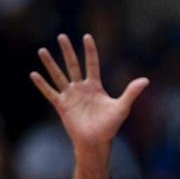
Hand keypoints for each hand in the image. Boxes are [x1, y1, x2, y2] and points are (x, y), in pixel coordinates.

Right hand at [30, 34, 148, 150]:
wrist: (96, 142)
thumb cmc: (110, 126)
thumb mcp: (122, 107)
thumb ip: (131, 92)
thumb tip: (146, 80)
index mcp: (95, 86)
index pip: (92, 64)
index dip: (90, 51)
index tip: (86, 36)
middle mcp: (81, 88)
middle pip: (73, 65)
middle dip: (67, 51)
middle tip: (62, 36)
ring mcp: (70, 96)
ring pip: (59, 75)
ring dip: (50, 63)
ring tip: (42, 50)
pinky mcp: (62, 106)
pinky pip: (50, 92)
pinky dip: (42, 84)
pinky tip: (33, 74)